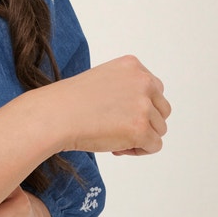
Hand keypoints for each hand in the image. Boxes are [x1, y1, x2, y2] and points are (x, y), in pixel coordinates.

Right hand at [43, 55, 170, 155]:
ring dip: (140, 137)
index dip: (139, 106)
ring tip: (114, 139)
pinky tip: (116, 148)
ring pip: (159, 129)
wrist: (55, 115)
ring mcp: (143, 105)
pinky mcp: (141, 129)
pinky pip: (154, 146)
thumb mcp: (103, 80)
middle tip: (118, 129)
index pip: (154, 90)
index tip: (119, 114)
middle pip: (162, 110)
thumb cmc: (70, 102)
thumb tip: (142, 113)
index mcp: (133, 66)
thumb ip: (126, 89)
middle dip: (144, 122)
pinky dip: (139, 150)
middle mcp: (143, 82)